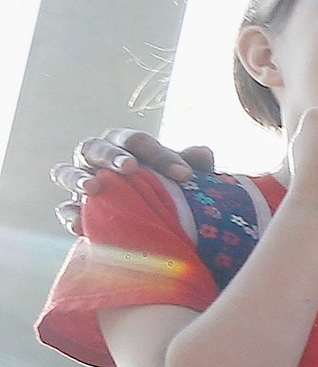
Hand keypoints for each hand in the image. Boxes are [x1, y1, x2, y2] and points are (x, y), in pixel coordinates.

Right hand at [55, 130, 210, 235]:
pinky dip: (70, 215)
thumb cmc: (165, 186)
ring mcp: (81, 181)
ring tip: (93, 188)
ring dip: (78, 178)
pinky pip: (65, 209)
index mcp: (124, 144)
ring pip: (68, 172)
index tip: (184, 174)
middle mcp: (96, 157)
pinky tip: (80, 225)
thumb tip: (203, 153)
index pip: (137, 141)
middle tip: (129, 167)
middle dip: (110, 155)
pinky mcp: (74, 208)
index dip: (159, 154)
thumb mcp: (180, 176)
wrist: (148, 216)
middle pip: (95, 148)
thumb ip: (192, 164)